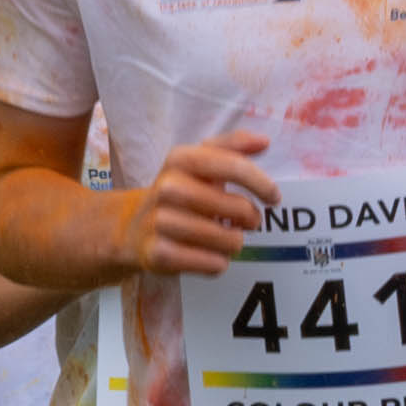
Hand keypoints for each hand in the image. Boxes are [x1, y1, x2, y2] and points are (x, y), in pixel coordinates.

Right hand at [133, 133, 279, 280]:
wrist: (131, 228)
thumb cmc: (177, 192)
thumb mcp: (197, 162)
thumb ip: (232, 146)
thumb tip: (264, 141)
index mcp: (180, 159)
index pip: (234, 166)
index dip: (261, 183)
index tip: (273, 197)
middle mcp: (168, 187)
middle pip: (239, 208)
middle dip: (250, 218)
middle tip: (245, 221)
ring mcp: (161, 222)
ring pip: (229, 240)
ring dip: (234, 243)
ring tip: (223, 238)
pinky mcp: (160, 254)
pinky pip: (213, 264)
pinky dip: (218, 263)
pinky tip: (208, 255)